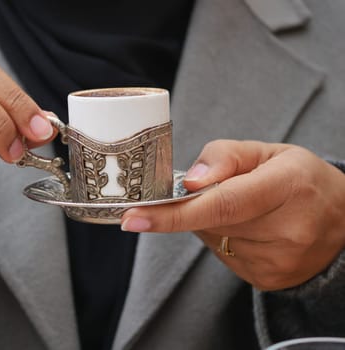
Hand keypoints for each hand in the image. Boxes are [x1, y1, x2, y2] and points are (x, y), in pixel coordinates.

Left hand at [121, 140, 344, 289]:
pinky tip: (248, 227)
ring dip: (210, 222)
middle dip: (192, 207)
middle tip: (203, 193)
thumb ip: (224, 157)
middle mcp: (289, 229)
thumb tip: (190, 183)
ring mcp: (279, 261)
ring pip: (213, 240)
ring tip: (241, 207)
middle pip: (211, 222)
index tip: (133, 218)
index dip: (174, 213)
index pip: (223, 204)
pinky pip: (223, 256)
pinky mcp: (269, 279)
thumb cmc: (299, 179)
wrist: (341, 220)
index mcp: (289, 186)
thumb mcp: (267, 151)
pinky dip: (222, 238)